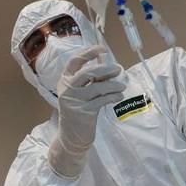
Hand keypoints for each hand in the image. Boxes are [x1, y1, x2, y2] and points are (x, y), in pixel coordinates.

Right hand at [48, 45, 125, 177]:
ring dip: (113, 85)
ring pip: (98, 87)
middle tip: (118, 69)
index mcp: (64, 81)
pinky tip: (119, 97)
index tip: (102, 49)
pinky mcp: (84, 112)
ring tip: (121, 87)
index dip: (88, 53)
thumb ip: (90, 79)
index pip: (75, 62)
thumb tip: (106, 62)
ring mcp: (74, 101)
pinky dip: (113, 97)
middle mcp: (67, 89)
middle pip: (87, 73)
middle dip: (105, 69)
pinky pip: (102, 100)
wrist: (71, 137)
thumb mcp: (80, 93)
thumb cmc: (78, 111)